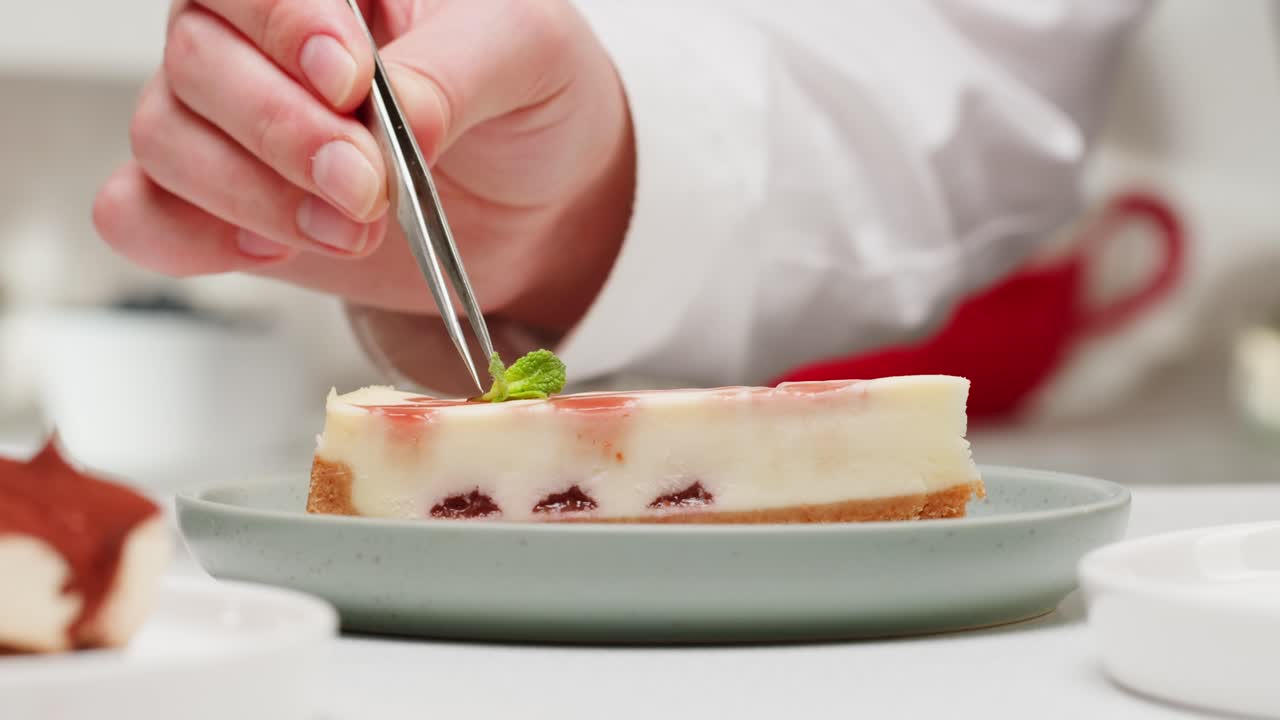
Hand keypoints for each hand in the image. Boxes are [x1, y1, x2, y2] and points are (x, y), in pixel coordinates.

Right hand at [94, 0, 634, 338]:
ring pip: (166, 139)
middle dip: (282, 134)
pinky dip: (193, 239)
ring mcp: (231, 122)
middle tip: (366, 186)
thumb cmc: (530, 99)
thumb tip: (396, 123)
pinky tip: (273, 250)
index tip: (351, 82)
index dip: (284, 23)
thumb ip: (456, 73)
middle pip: (197, 58)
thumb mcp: (527, 56)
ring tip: (356, 228)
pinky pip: (142, 214)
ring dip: (256, 197)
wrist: (541, 197)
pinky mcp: (223, 205)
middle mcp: (259, 38)